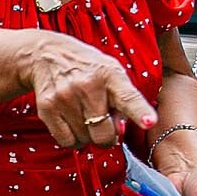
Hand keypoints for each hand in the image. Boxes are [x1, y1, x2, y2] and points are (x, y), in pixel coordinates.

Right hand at [26, 30, 154, 148]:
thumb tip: (119, 132)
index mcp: (110, 74)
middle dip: (107, 136)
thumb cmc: (86, 68)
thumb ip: (122, 101)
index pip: (129, 97)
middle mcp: (87, 85)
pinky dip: (72, 139)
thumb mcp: (111, 72)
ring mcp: (65, 97)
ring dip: (88, 135)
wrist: (46, 55)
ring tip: (83, 116)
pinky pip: (66, 141)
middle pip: (104, 133)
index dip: (140, 112)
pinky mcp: (47, 108)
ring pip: (85, 140)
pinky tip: (72, 123)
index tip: (150, 122)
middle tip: (104, 125)